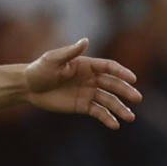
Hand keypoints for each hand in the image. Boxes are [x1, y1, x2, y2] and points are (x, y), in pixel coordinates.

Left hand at [24, 39, 142, 129]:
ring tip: (130, 117)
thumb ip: (70, 52)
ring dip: (119, 108)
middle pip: (113, 85)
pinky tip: (115, 125)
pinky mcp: (82, 106)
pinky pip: (98, 112)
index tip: (133, 79)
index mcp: (88, 65)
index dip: (122, 72)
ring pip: (108, 101)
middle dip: (125, 92)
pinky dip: (106, 118)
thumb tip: (85, 40)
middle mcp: (91, 79)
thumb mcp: (53, 59)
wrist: (29, 87)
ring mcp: (88, 93)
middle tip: (138, 98)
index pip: (109, 68)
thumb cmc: (40, 69)